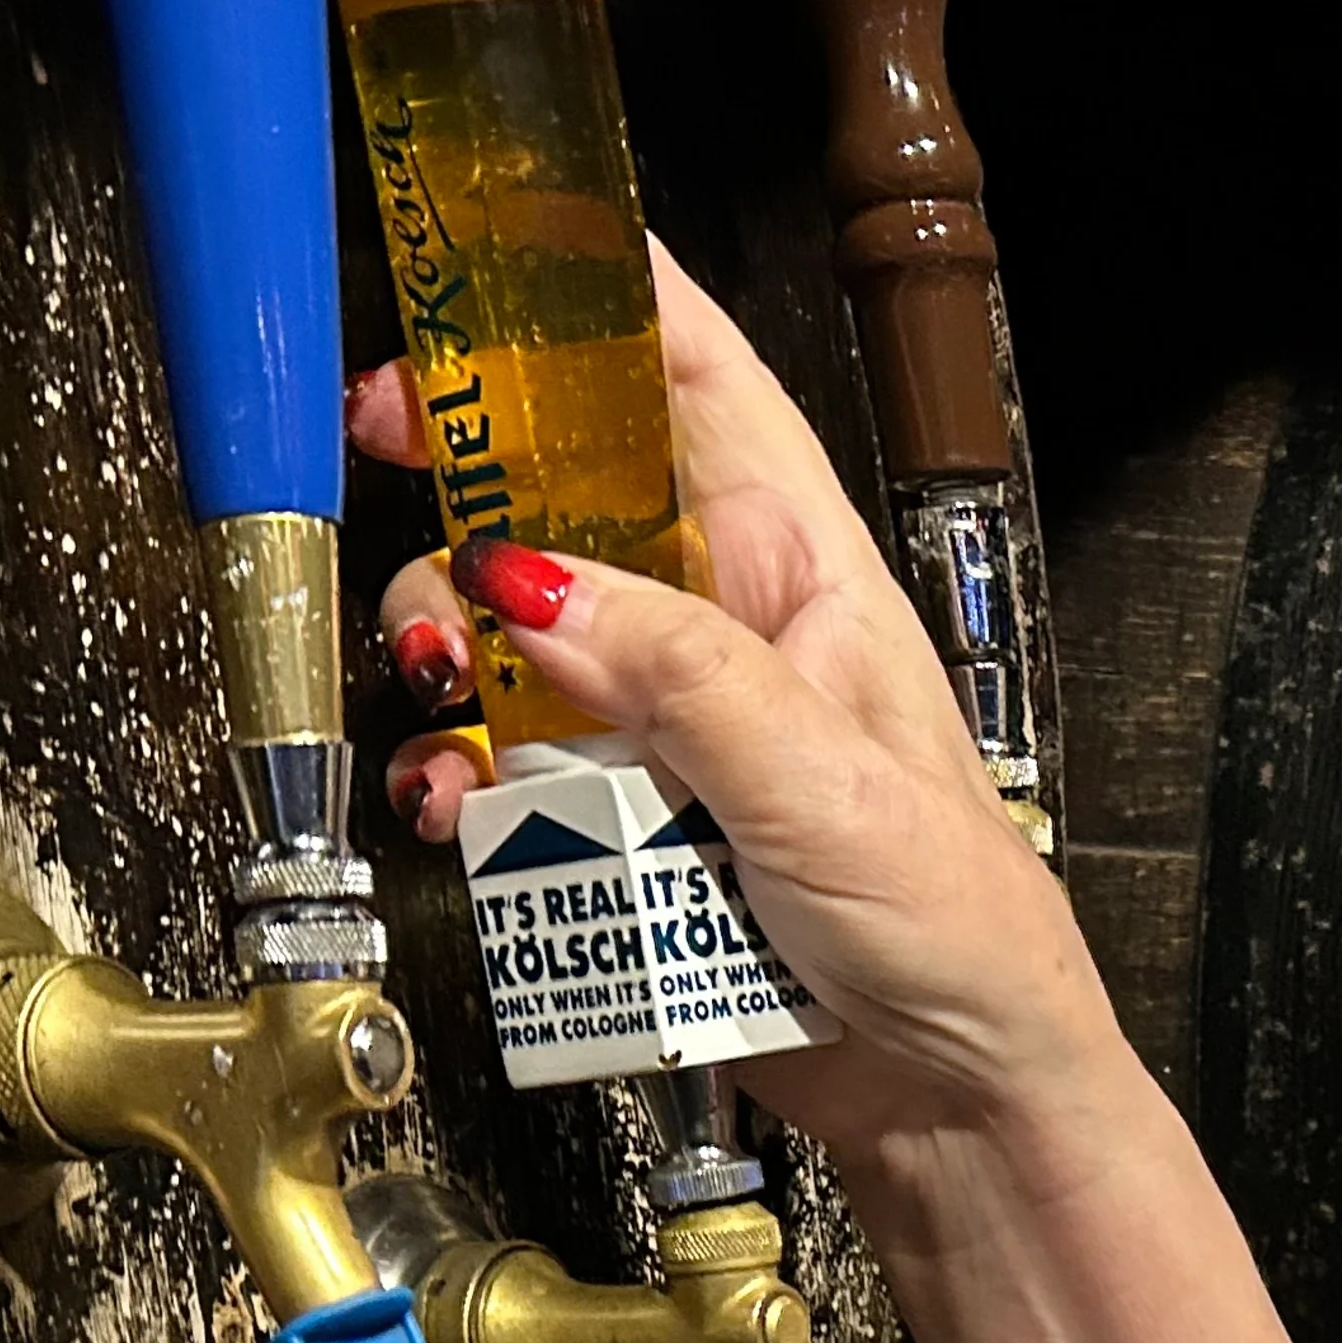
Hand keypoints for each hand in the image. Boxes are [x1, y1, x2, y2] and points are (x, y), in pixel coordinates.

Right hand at [348, 244, 1145, 1196]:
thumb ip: (680, 676)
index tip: (493, 246)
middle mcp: (727, 631)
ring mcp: (668, 727)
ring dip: (448, 648)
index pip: (705, 387)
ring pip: (512, 634)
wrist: (956, 1096)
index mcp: (805, 577)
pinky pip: (510, 771)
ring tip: (445, 696)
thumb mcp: (824, 784)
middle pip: (566, 496)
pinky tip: (457, 803)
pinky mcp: (626, 826)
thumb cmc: (954, 927)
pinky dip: (462, 777)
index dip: (605, 299)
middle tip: (385, 450)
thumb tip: (531, 580)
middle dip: (468, 469)